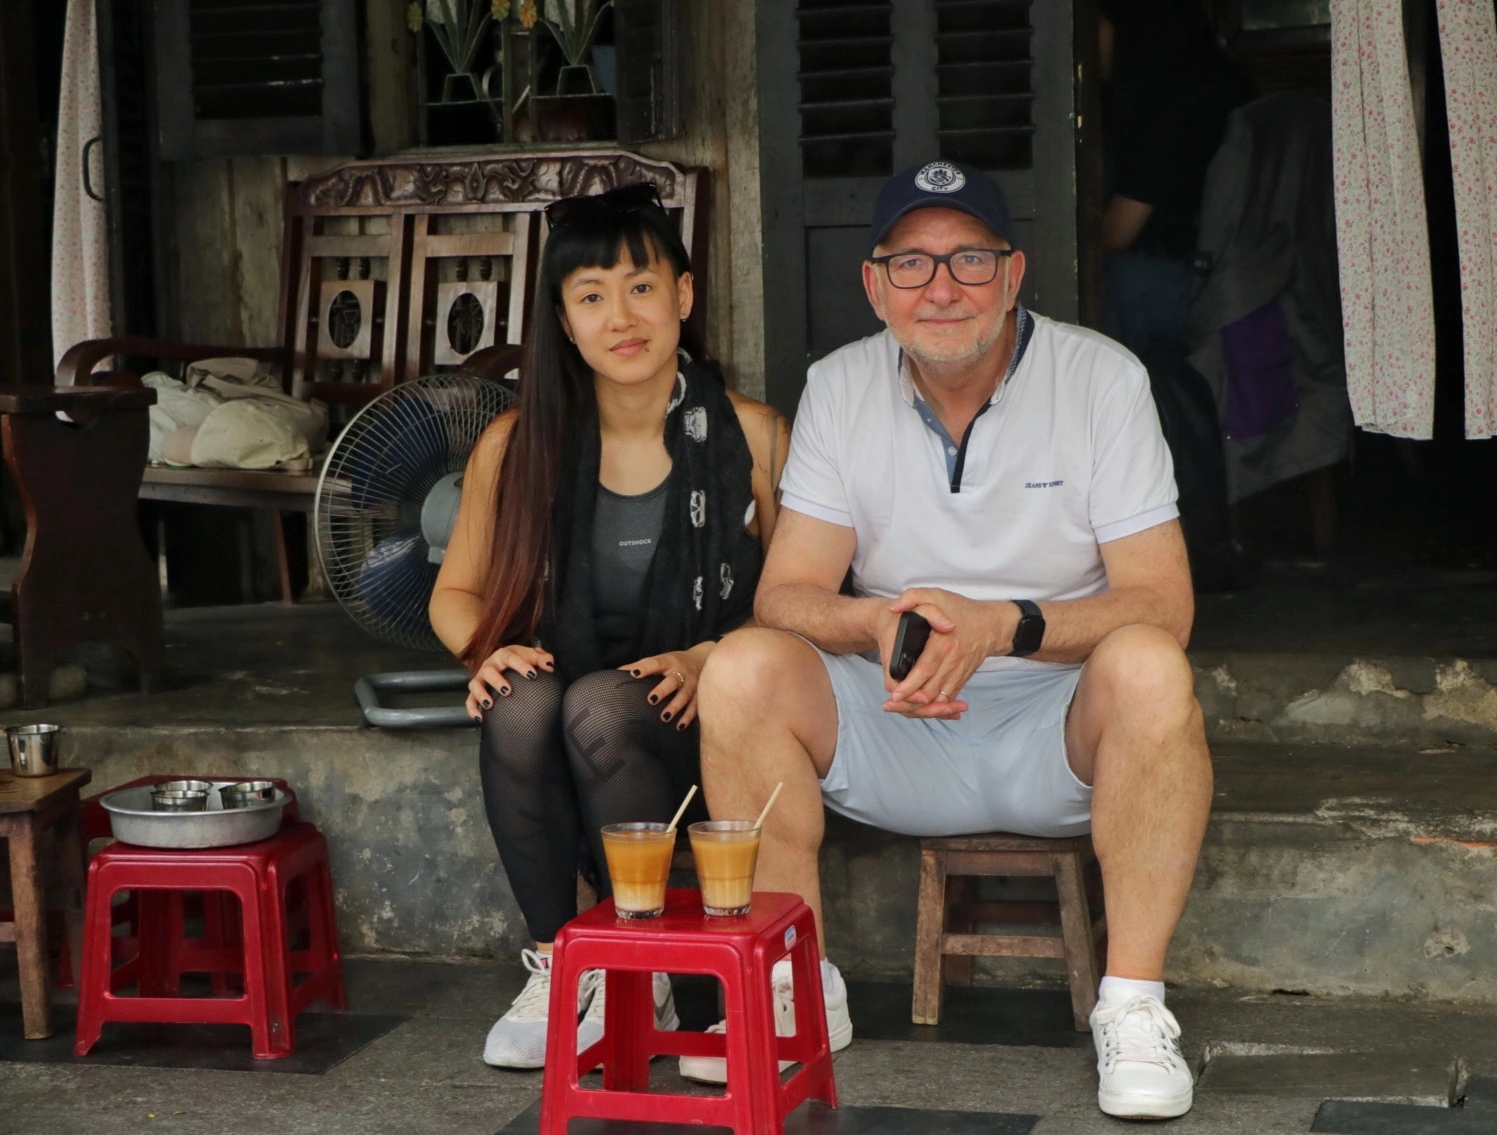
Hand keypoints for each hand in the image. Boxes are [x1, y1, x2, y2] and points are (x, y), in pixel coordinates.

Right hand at [467, 645, 555, 718]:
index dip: (521, 666)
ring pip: (475, 684)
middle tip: (507, 691)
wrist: (502, 659)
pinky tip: (480, 718)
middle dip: (497, 681)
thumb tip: (549, 665)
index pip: (512, 658)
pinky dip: (472, 709)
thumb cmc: (519, 659)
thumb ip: (542, 658)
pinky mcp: (475, 691)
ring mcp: (481, 678)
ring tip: (489, 705)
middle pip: (489, 671)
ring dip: (481, 694)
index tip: (532, 675)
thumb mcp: (531, 655)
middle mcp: (490, 665)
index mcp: (504, 655)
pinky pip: (469, 700)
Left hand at [620, 647, 706, 730]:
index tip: (635, 674)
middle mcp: (682, 672)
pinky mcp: (699, 695)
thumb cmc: (674, 662)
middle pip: (673, 681)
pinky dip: (688, 717)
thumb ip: (641, 665)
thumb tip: (618, 672)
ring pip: (685, 696)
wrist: (704, 660)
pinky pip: (695, 707)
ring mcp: (692, 684)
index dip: (646, 668)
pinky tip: (680, 726)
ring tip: (665, 717)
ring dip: (675, 706)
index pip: (656, 663)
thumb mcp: (660, 659)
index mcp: (669, 661)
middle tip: (651, 700)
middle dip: (663, 690)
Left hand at [878, 588, 1012, 718]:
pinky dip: (935, 707)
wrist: (992, 625)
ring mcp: (959, 672)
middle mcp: (952, 662)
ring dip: (921, 708)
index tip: (895, 694)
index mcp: (943, 643)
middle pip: (930, 690)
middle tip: (891, 705)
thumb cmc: (961, 610)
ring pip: (939, 699)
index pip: (924, 669)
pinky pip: (948, 698)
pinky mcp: (962, 679)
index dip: (909, 685)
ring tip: (901, 708)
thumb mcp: (935, 595)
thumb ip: (912, 598)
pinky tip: (920, 708)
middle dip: (910, 702)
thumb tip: (894, 609)